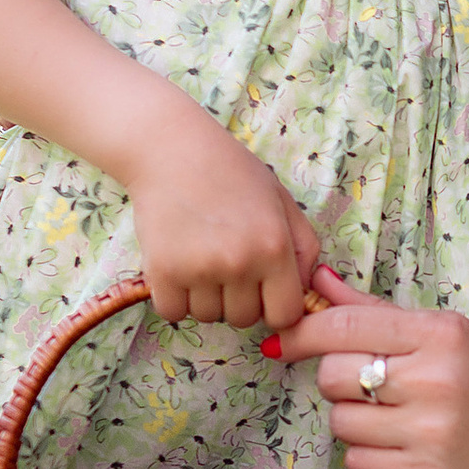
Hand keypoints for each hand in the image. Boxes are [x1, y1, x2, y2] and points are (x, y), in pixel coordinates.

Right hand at [117, 104, 321, 329]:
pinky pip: (173, 312)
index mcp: (274, 246)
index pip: (285, 315)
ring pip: (208, 316)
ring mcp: (199, 270)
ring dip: (205, 297)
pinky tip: (178, 267)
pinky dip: (175, 298)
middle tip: (227, 263)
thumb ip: (303, 247)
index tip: (263, 292)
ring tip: (201, 258)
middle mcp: (240, 263)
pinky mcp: (162, 272)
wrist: (170, 149)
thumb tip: (305, 290)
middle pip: (244, 319)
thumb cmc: (230, 172)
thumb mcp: (281, 201)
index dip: (275, 307)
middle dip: (238, 299)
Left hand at [275, 269, 468, 468]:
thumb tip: (317, 280)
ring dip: (356, 424)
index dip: (305, 332)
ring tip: (396, 423)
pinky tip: (405, 451)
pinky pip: (357, 461)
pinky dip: (371, 457)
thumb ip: (375, 311)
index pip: (348, 324)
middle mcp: (436, 381)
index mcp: (441, 336)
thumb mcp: (443, 339)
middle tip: (372, 389)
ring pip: (341, 422)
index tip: (284, 339)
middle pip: (333, 374)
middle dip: (339, 382)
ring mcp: (430, 434)